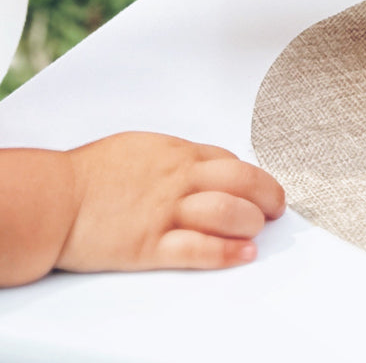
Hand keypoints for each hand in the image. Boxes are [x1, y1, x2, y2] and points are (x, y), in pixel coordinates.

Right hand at [58, 133, 284, 273]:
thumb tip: (192, 165)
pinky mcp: (151, 245)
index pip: (229, 160)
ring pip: (228, 212)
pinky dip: (228, 252)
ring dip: (251, 222)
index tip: (260, 187)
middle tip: (276, 207)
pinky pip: (199, 249)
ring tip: (258, 230)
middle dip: (267, 194)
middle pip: (242, 180)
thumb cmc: (87, 175)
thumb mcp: (139, 148)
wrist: (52, 200)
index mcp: (176, 153)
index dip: (251, 176)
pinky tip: (244, 253)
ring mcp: (166, 212)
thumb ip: (171, 158)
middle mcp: (178, 179)